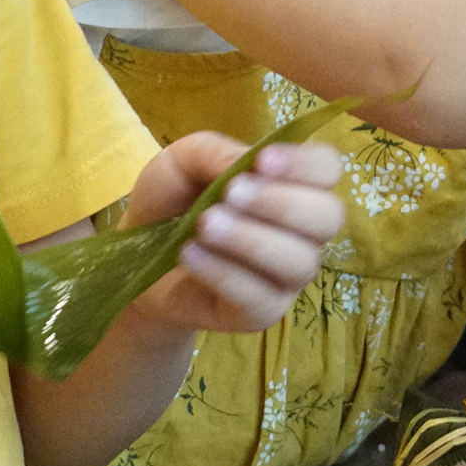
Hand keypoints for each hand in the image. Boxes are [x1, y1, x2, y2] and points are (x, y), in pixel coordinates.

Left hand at [117, 134, 347, 334]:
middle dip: (282, 202)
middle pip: (329, 216)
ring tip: (204, 226)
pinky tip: (190, 253)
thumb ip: (217, 153)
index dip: (304, 164)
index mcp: (294, 185)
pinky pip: (260, 296)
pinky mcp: (263, 313)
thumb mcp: (184, 160)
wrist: (137, 256)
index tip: (262, 160)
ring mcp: (287, 276)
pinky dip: (224, 272)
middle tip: (230, 193)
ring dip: (251, 240)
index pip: (328, 168)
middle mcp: (303, 232)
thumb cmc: (173, 200)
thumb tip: (249, 166)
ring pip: (299, 261)